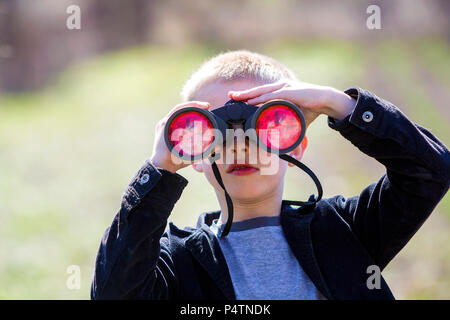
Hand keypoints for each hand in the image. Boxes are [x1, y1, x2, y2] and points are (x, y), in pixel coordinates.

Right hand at [150, 101, 209, 172]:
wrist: (164, 166)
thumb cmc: (176, 160)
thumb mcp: (191, 152)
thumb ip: (199, 148)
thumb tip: (213, 149)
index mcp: (172, 128)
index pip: (184, 114)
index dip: (195, 109)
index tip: (207, 109)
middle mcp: (167, 123)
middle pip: (182, 109)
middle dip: (196, 105)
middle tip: (208, 106)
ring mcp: (164, 123)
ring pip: (179, 108)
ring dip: (192, 105)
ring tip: (204, 105)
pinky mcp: (163, 124)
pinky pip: (175, 112)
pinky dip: (185, 108)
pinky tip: (194, 107)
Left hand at [228, 80, 355, 127]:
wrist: (326, 101)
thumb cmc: (311, 109)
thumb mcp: (295, 120)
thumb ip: (288, 131)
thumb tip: (287, 149)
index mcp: (280, 91)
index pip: (260, 93)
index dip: (248, 96)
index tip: (236, 100)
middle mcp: (280, 87)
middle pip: (257, 91)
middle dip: (243, 94)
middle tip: (230, 96)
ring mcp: (284, 87)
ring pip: (262, 92)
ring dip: (249, 95)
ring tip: (237, 98)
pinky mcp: (290, 91)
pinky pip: (272, 95)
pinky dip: (262, 98)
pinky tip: (252, 101)